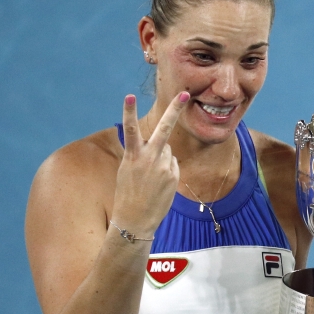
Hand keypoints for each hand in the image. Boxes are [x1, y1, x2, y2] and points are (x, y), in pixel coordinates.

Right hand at [111, 93, 188, 233]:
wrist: (135, 219)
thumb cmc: (128, 193)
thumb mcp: (128, 170)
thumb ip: (143, 154)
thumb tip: (163, 146)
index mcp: (133, 156)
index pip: (131, 130)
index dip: (129, 112)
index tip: (128, 95)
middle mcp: (150, 158)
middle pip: (164, 129)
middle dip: (175, 109)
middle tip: (185, 94)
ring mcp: (164, 166)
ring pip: (167, 150)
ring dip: (161, 157)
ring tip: (150, 177)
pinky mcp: (174, 175)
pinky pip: (172, 164)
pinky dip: (167, 169)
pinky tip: (159, 184)